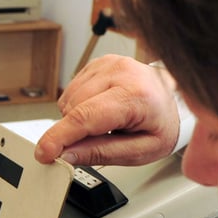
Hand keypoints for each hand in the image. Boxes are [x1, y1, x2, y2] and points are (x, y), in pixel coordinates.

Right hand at [35, 54, 180, 165]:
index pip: (86, 117)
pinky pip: (71, 91)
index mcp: (135, 95)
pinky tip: (99, 110)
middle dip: (74, 132)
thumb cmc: (160, 124)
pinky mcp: (99, 63)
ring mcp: (109, 64)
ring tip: (104, 123)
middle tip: (98, 140)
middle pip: (73, 109)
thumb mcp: (139, 151)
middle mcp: (121, 72)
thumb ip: (101, 153)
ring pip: (68, 100)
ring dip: (76, 119)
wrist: (173, 100)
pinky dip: (78, 106)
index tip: (44, 153)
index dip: (59, 137)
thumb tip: (66, 154)